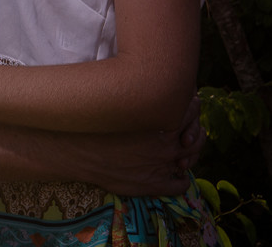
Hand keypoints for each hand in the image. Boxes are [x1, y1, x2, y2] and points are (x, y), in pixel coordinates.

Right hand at [77, 95, 203, 196]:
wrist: (74, 149)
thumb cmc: (94, 122)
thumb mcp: (120, 100)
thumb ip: (143, 95)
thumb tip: (159, 86)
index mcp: (161, 122)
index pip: (192, 110)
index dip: (191, 106)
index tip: (184, 106)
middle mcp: (166, 145)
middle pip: (197, 138)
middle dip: (195, 133)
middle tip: (185, 132)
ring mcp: (161, 166)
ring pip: (191, 160)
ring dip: (191, 156)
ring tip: (181, 153)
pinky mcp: (153, 185)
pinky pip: (180, 185)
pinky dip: (182, 181)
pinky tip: (173, 174)